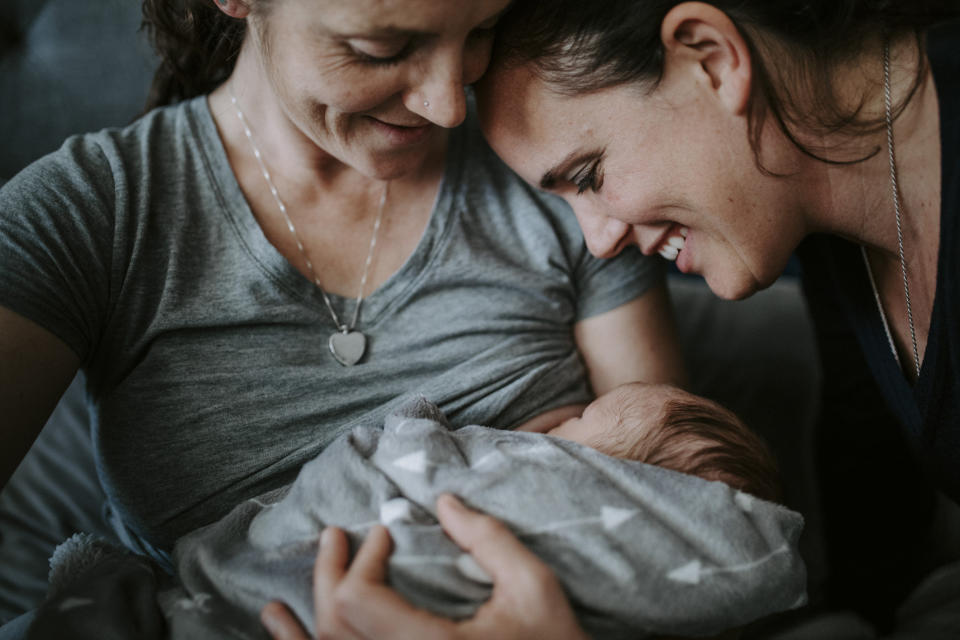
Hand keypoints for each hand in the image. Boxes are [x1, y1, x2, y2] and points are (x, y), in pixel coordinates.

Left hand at [260, 494, 588, 639]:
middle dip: (328, 578)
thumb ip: (487, 539)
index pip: (361, 603)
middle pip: (336, 630)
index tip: (383, 533)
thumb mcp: (533, 588)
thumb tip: (442, 500)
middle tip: (333, 538)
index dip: (363, 561)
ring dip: (300, 631)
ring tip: (275, 605)